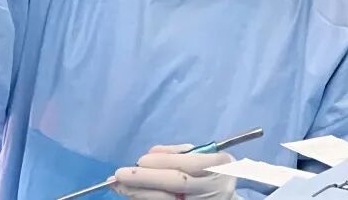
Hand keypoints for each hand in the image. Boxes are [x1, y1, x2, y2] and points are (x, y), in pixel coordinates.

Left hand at [114, 145, 236, 199]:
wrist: (228, 195)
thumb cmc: (213, 170)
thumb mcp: (205, 155)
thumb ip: (178, 152)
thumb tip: (151, 153)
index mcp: (219, 166)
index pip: (188, 165)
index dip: (163, 163)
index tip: (140, 160)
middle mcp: (213, 187)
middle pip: (176, 184)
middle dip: (146, 179)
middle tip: (119, 175)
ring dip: (140, 194)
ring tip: (119, 187)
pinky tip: (133, 196)